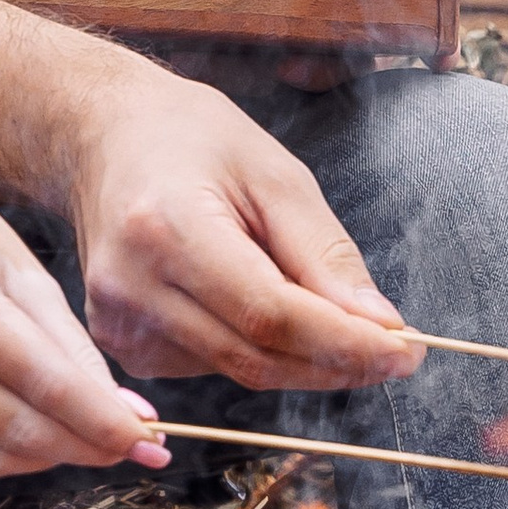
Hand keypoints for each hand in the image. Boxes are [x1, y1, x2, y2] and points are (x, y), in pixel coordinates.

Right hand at [0, 120, 169, 482]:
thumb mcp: (25, 273)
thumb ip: (74, 348)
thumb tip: (128, 416)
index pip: (51, 385)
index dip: (106, 424)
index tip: (148, 446)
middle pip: (21, 431)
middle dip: (84, 448)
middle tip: (122, 447)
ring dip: (42, 457)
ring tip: (68, 433)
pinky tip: (12, 431)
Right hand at [62, 68, 420, 393]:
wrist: (100, 137)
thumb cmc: (188, 138)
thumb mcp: (273, 172)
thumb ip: (324, 253)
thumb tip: (378, 326)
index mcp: (166, 228)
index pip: (270, 314)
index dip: (345, 343)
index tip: (407, 350)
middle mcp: (131, 285)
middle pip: (256, 357)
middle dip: (337, 362)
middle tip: (397, 351)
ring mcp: (117, 322)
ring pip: (239, 371)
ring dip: (302, 357)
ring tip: (326, 308)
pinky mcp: (120, 344)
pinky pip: (212, 366)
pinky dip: (257, 348)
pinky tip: (257, 301)